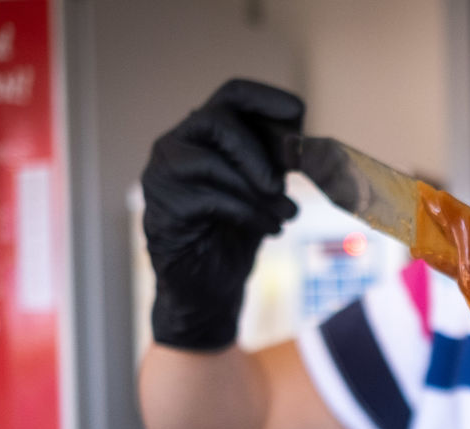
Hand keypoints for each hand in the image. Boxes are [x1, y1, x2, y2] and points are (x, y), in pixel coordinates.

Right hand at [141, 79, 303, 350]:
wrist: (212, 291)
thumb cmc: (238, 235)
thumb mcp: (267, 191)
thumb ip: (279, 163)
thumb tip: (307, 143)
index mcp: (205, 135)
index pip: (230, 95)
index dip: (265, 97)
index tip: (299, 113)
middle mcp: (176, 147)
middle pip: (216, 120)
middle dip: (257, 153)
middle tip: (282, 185)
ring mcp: (162, 177)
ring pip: (211, 162)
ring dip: (257, 192)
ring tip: (286, 215)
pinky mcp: (161, 211)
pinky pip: (209, 199)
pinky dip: (247, 213)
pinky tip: (269, 230)